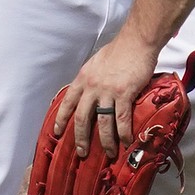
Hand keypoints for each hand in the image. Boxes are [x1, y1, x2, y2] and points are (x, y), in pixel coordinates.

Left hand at [54, 32, 158, 157]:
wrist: (136, 41)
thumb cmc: (120, 50)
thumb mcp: (96, 62)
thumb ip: (91, 78)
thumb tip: (91, 90)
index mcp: (83, 78)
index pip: (67, 102)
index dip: (61, 118)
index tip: (57, 131)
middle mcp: (91, 86)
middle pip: (81, 118)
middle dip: (80, 138)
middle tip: (82, 152)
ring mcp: (107, 91)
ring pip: (102, 123)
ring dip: (105, 141)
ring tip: (109, 153)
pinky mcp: (124, 94)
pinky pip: (121, 119)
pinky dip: (123, 133)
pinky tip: (126, 141)